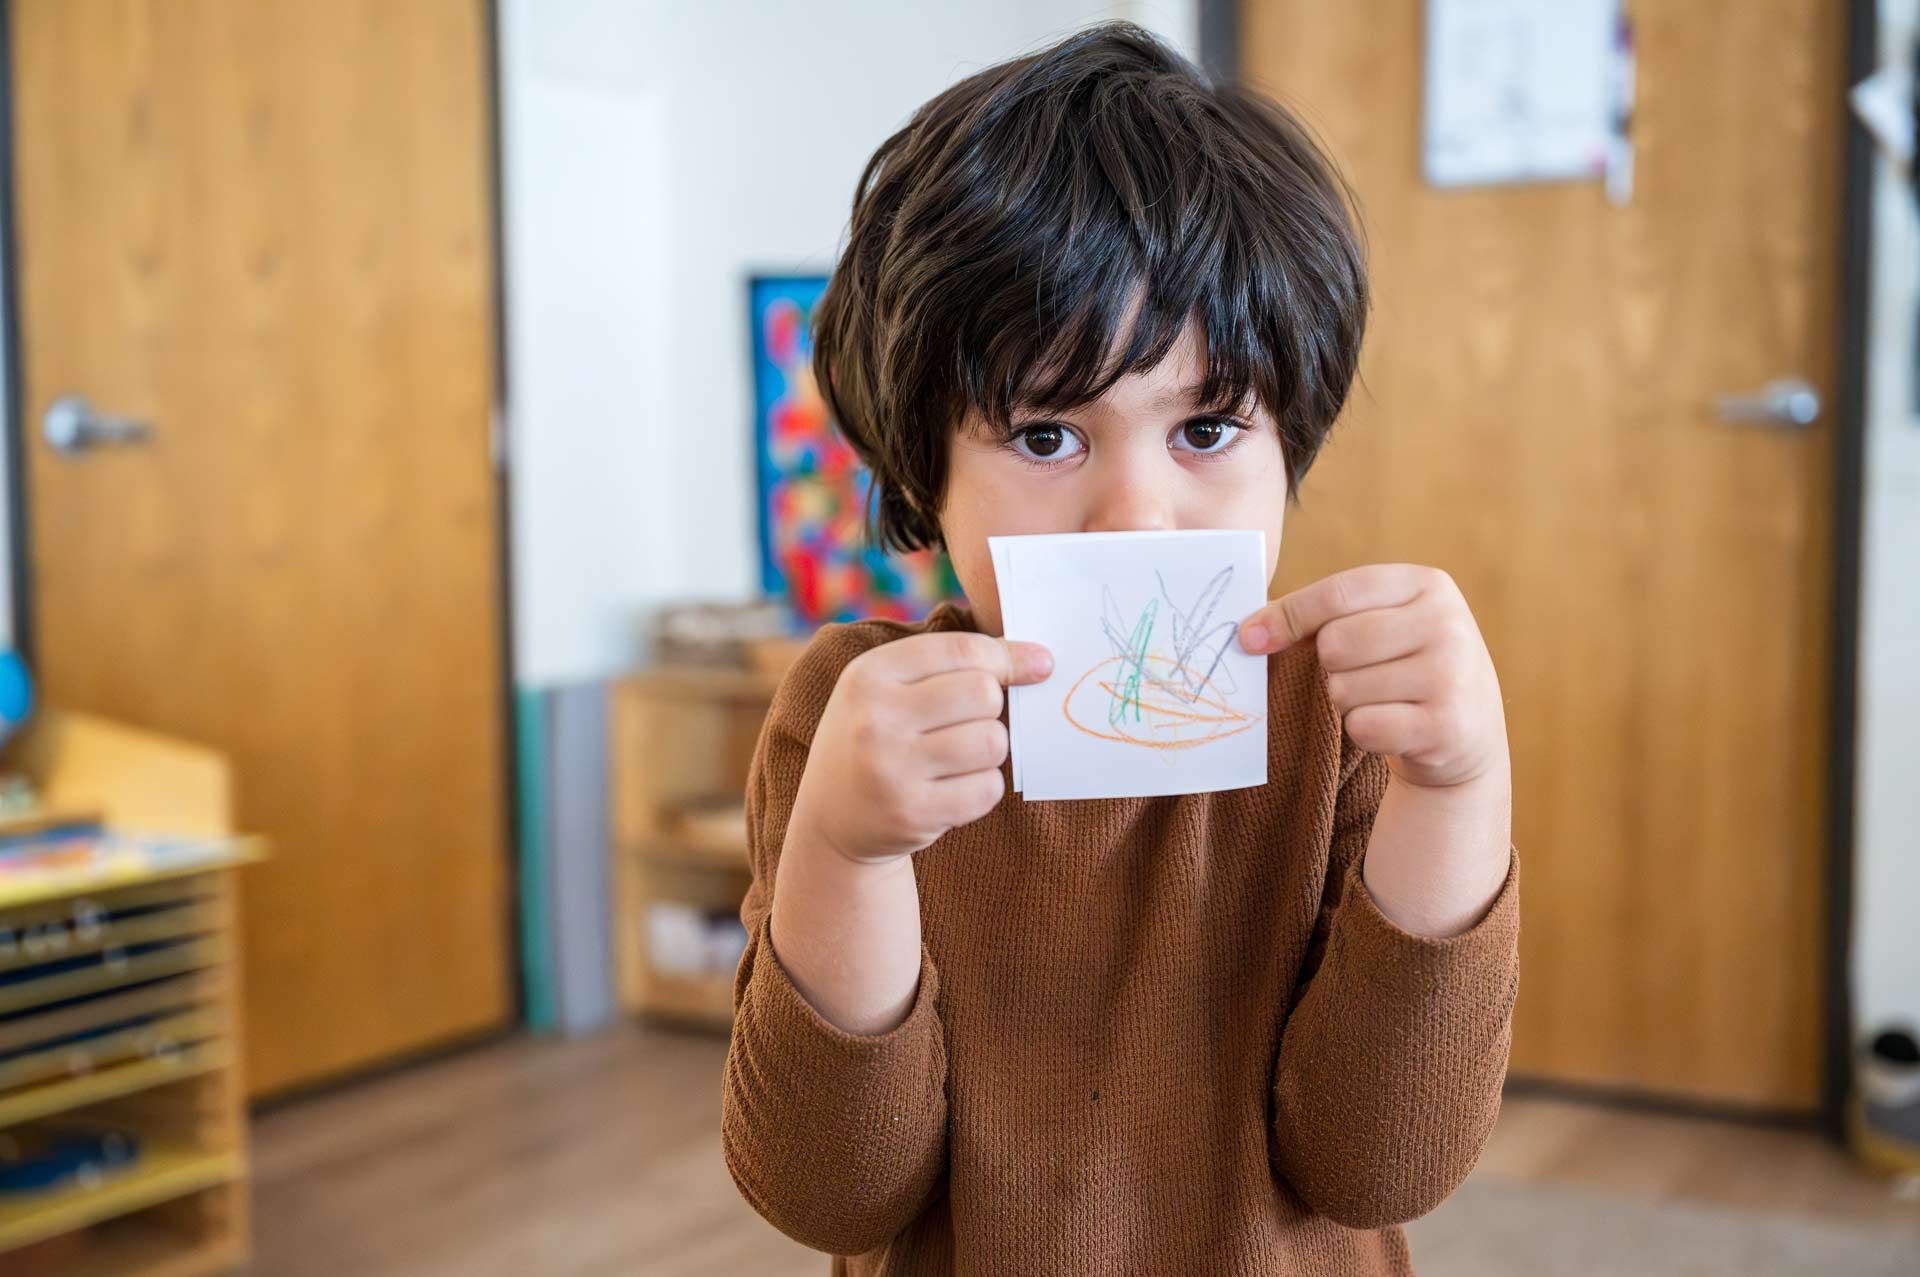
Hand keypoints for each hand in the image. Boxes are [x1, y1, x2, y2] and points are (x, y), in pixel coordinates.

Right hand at [790, 632, 1053, 864]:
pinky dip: (984, 787)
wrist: (832, 817)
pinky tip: (954, 788)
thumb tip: (1041, 661)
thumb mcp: (889, 687)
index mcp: (868, 675)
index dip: (1010, 657)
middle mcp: (875, 720)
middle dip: (991, 708)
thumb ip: (953, 664)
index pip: (962, 650)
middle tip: (969, 723)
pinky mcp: (913, 814)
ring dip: (988, 749)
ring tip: (958, 757)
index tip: (1040, 665)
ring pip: (992, 742)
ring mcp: (891, 770)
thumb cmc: (878, 736)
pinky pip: (988, 789)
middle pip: (984, 694)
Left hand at [1237, 565, 1505, 790]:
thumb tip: (1249, 633)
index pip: (1340, 591)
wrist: (1467, 733)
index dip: (1289, 615)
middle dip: (1330, 668)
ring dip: (1347, 703)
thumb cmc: (1404, 668)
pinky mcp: (1446, 725)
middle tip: (1360, 676)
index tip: (1249, 637)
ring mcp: (1452, 675)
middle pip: (1336, 643)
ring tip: (1384, 701)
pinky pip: (1363, 726)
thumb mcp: (1379, 625)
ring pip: (1344, 688)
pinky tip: (1395, 727)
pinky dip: (1364, 733)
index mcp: (1428, 584)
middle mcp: (1447, 623)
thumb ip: (1320, 617)